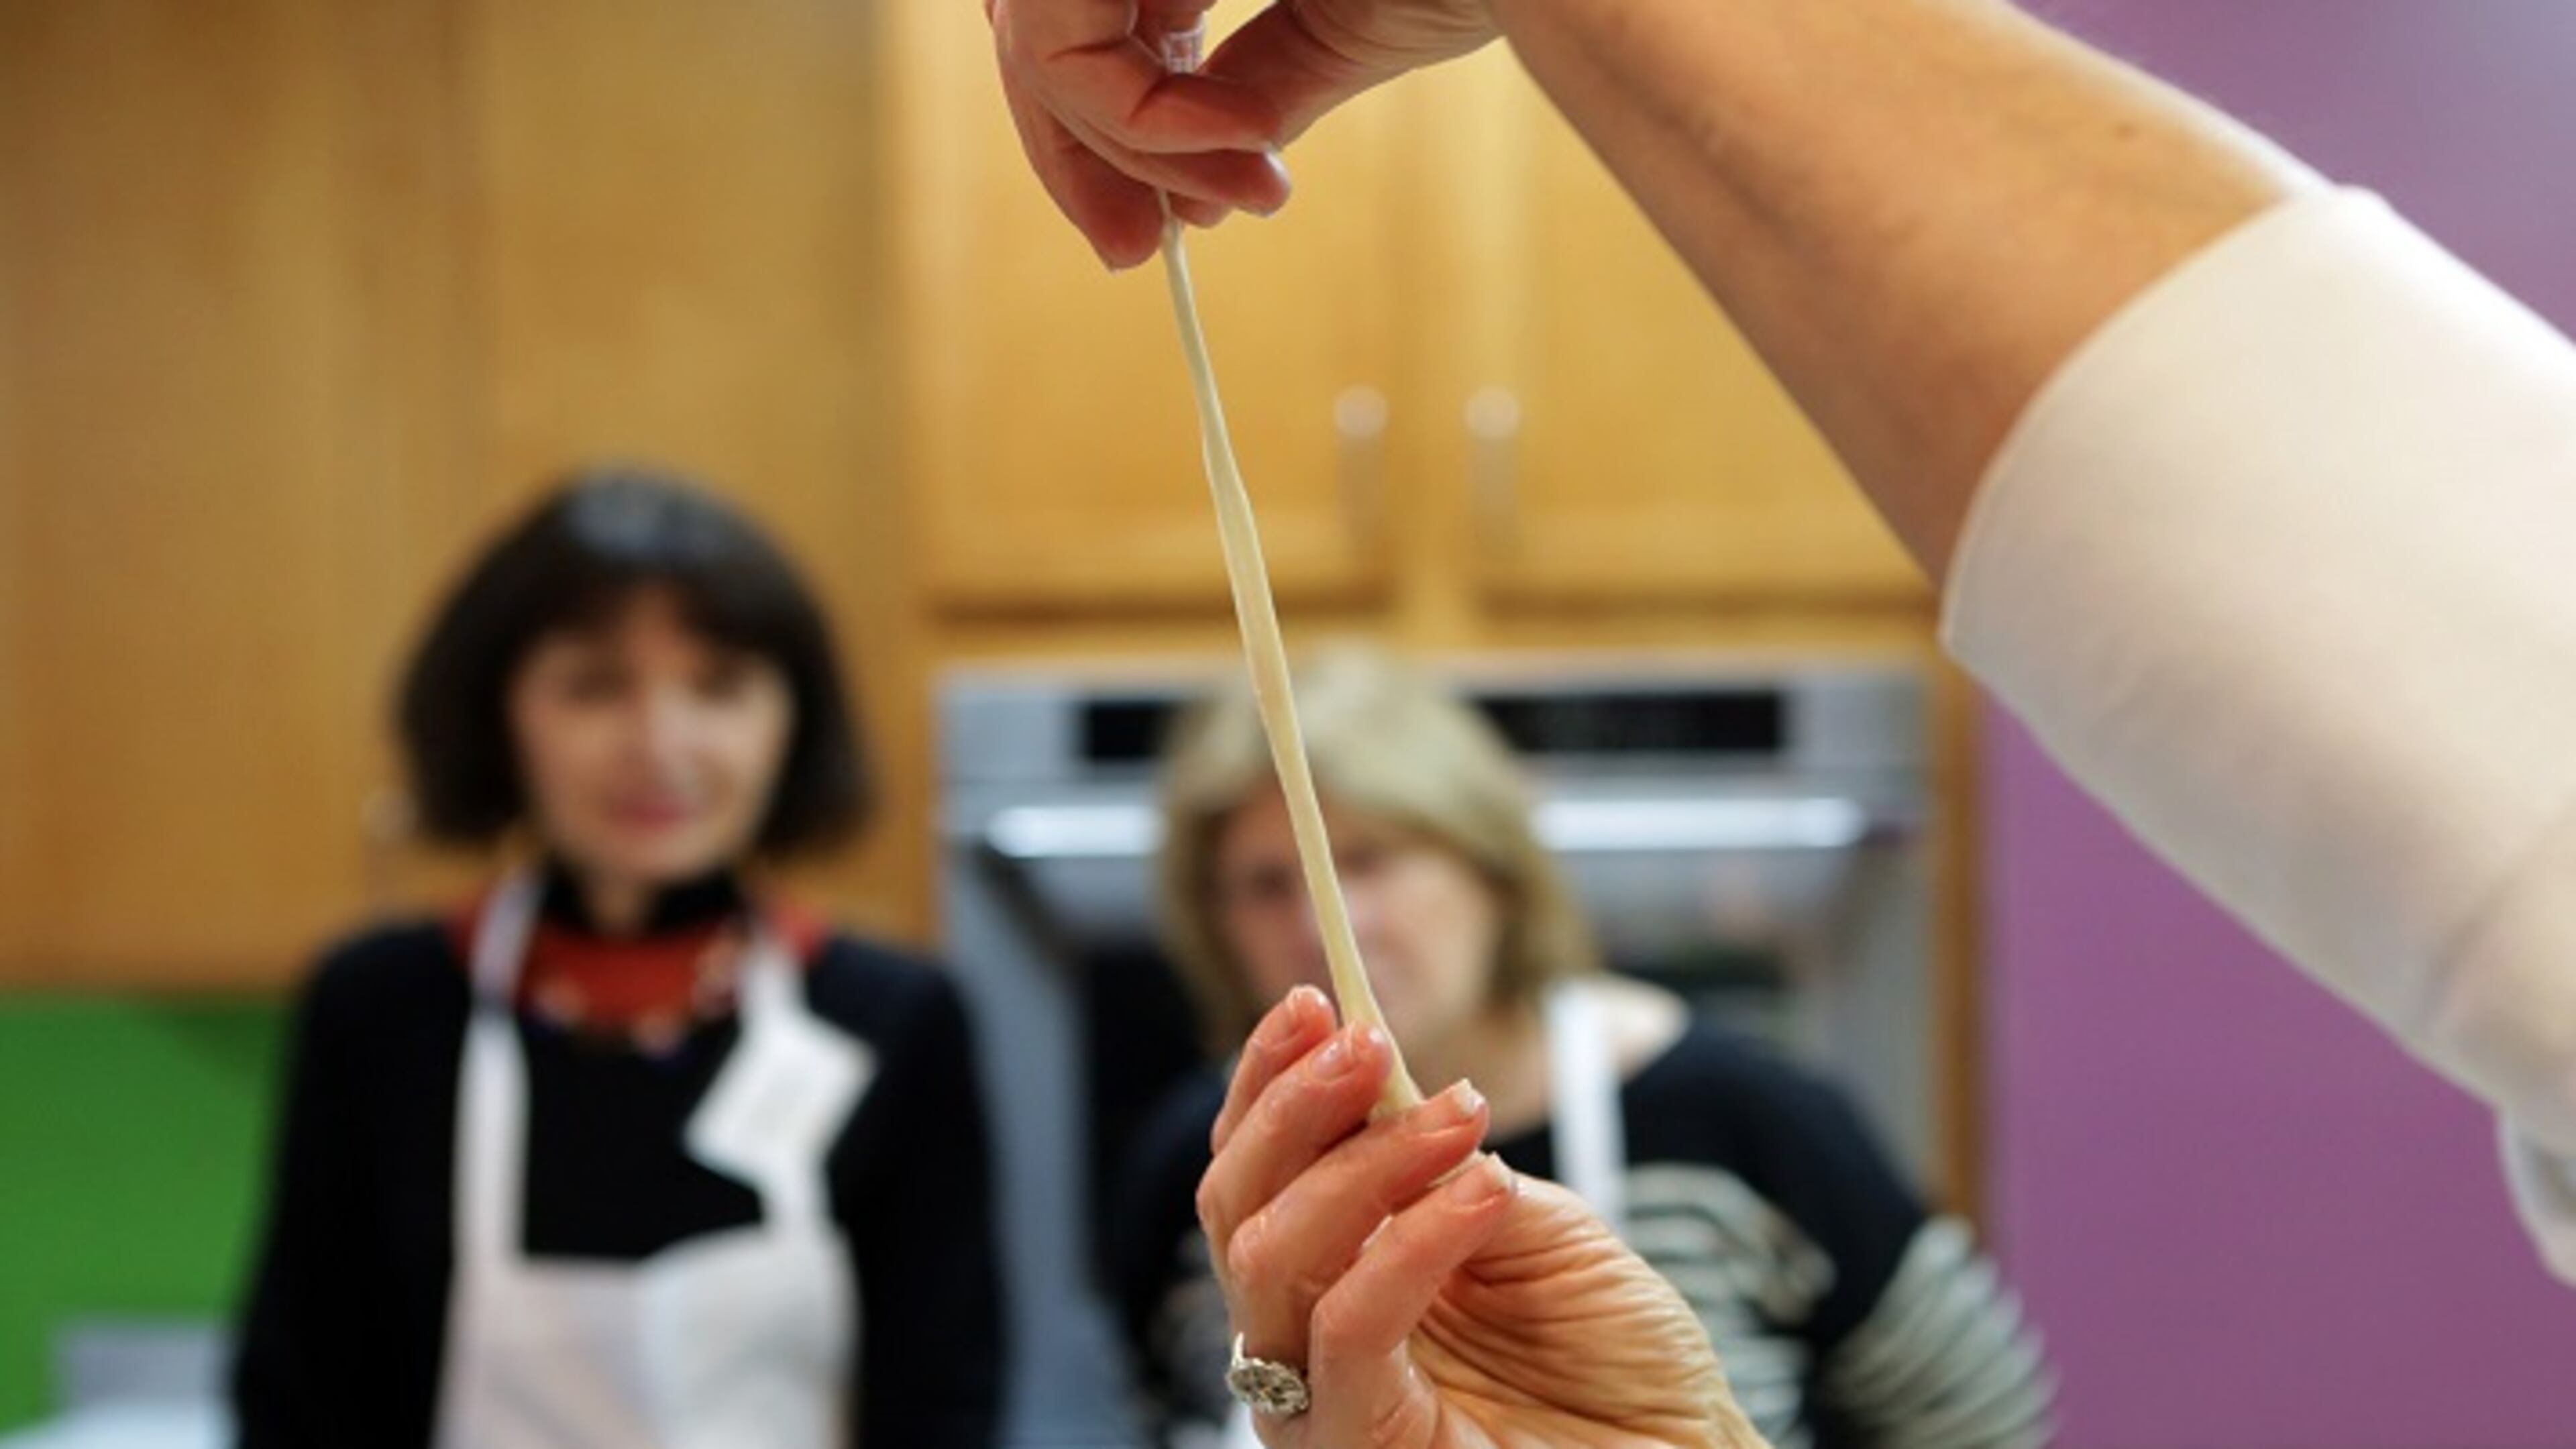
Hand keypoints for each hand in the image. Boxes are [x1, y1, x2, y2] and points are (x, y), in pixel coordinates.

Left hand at [987, 0, 1498, 266]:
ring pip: (1039, 38)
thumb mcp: (1338, 34)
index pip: (1087, 27)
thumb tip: (1188, 197)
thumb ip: (1255, 93)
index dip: (1096, 135)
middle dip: (1080, 158)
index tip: (1138, 238)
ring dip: (1118, 148)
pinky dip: (1131, 111)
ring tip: (1216, 198)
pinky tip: (1240, 142)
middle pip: (1044, 33)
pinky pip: (1061, 35)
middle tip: (1133, 255)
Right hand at [1200, 986, 1766, 1447]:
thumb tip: (1379, 1074)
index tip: (1315, 1000)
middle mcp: (1306, 1336)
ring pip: (1266, 1257)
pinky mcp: (1358, 1446)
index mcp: (1335, 1272)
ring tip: (1462, 1116)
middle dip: (1293, 1106)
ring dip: (1359, 1162)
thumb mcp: (1533, 1223)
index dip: (1270, 1082)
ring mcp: (1322, 1399)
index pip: (1259, 1170)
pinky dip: (1406, 1242)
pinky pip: (1344, 1329)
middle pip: (1236, 1206)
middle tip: (1364, 1038)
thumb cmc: (1615, 1355)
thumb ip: (1448, 1164)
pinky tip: (1481, 1192)